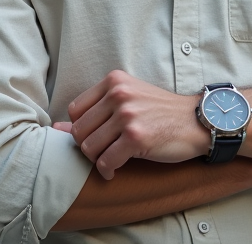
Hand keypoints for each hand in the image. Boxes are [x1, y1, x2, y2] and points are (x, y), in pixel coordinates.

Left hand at [52, 70, 208, 179]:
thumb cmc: (161, 112)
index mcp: (114, 81)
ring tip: (110, 159)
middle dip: (88, 146)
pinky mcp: (136, 137)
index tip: (98, 135)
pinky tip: (115, 169)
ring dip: (97, 159)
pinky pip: (105, 161)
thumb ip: (95, 112)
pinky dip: (107, 170)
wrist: (197, 121)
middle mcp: (119, 94)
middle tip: (104, 151)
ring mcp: (127, 115)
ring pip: (89, 148)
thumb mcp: (129, 100)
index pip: (75, 110)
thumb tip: (54, 128)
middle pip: (79, 131)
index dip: (82, 128)